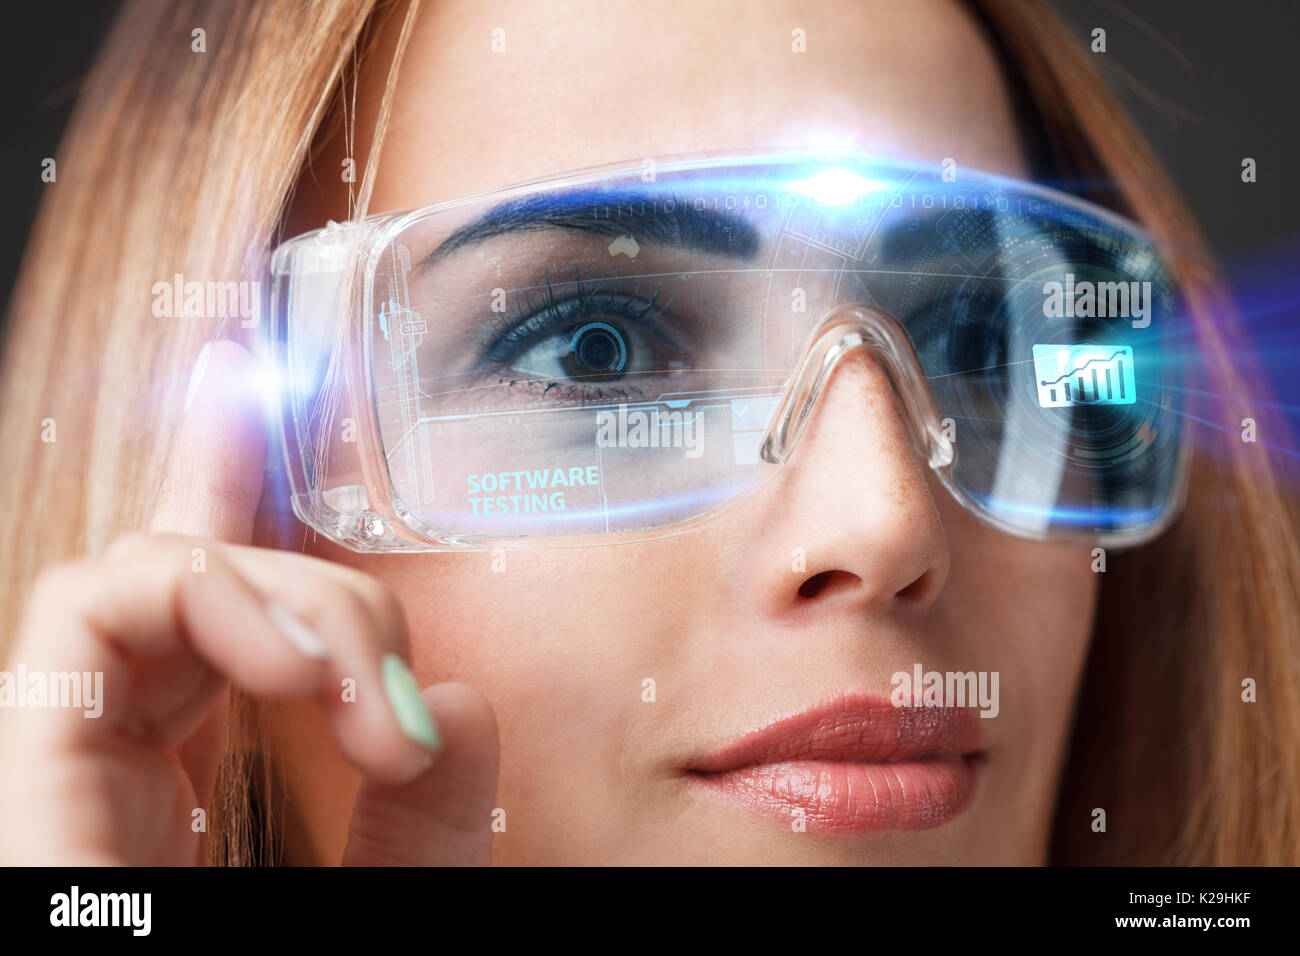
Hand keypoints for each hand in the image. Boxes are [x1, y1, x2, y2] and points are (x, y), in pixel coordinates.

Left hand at [0, 340, 497, 864]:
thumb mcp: (336, 939)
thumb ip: (408, 847)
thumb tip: (467, 709)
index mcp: (57, 825)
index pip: (93, 613)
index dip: (218, 586)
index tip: (329, 662)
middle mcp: (62, 791)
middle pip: (143, 595)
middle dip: (280, 572)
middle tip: (362, 615)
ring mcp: (103, 796)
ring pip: (165, 620)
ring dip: (264, 556)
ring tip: (301, 473)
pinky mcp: (151, 814)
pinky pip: (191, 679)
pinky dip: (252, 605)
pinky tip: (278, 538)